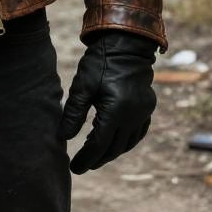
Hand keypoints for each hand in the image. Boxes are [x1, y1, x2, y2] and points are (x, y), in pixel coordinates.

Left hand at [57, 30, 157, 173]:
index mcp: (117, 111)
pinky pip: (137, 133)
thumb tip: (64, 138)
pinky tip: (114, 143)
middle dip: (97, 159)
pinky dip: (125, 142)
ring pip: (127, 143)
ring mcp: (143, 113)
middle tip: (82, 166)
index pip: (99, 145)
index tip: (74, 168)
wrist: (126, 44)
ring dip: (111, 152)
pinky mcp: (147, 108)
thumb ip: (74, 113)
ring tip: (95, 157)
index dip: (86, 158)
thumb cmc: (100, 62)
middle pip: (114, 148)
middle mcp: (134, 116)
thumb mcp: (82, 85)